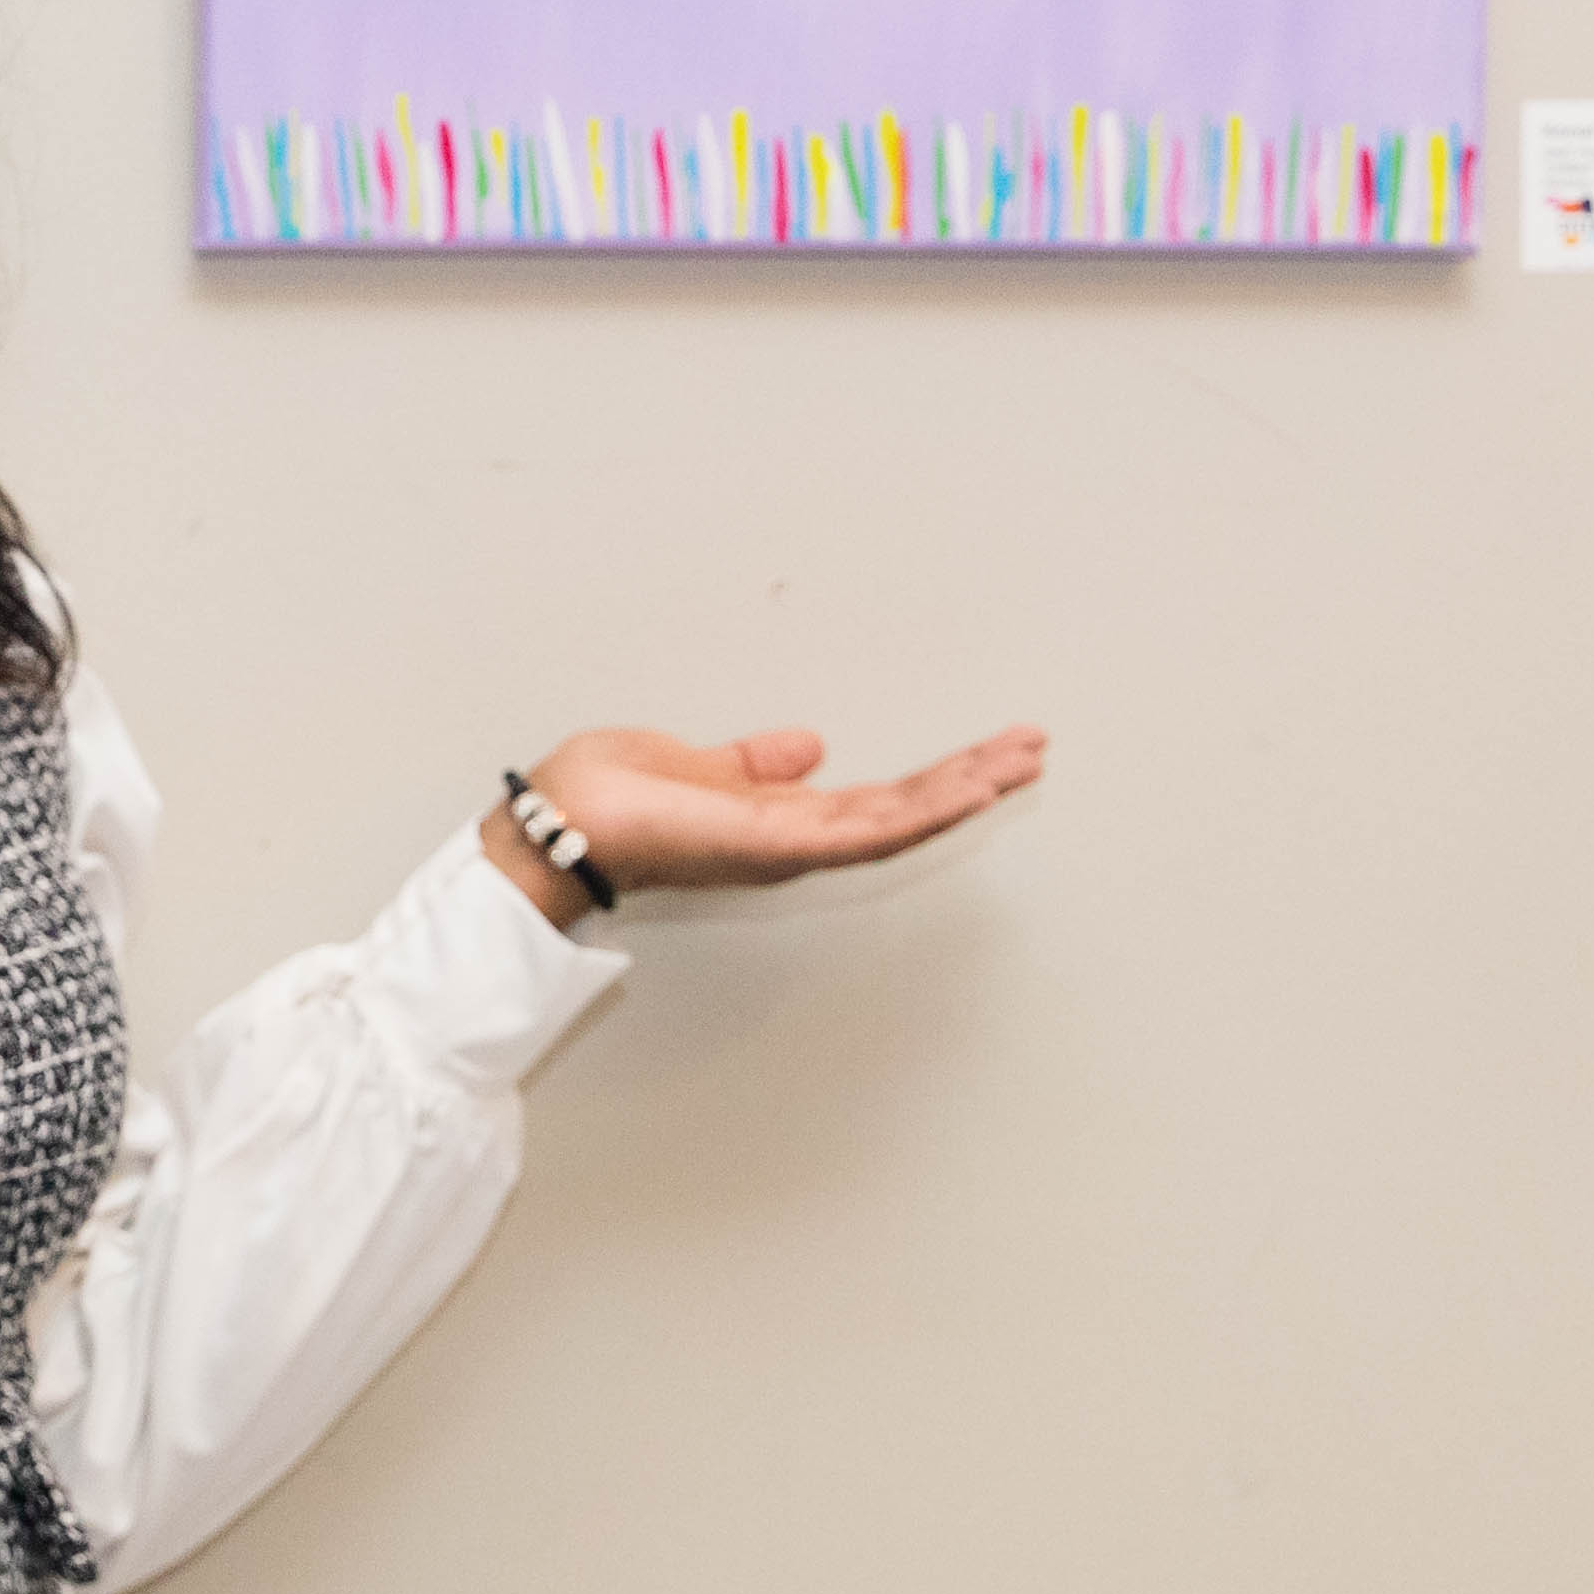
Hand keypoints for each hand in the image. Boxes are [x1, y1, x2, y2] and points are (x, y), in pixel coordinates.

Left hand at [477, 723, 1047, 927]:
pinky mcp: (779, 843)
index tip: (985, 754)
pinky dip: (922, 809)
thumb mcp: (695, 766)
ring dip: (965, 789)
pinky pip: (867, 828)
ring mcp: (791, 847)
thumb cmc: (604, 799)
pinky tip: (968, 788)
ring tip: (1024, 759)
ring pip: (901, 819)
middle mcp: (793, 840)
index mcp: (775, 818)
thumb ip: (753, 764)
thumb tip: (803, 747)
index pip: (874, 799)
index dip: (933, 779)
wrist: (559, 824)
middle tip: (1033, 748)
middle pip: (903, 810)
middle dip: (970, 780)